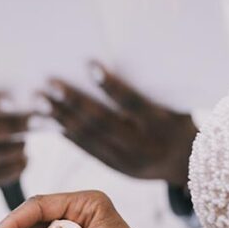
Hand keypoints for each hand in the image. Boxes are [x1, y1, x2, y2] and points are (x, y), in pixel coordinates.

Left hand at [44, 63, 197, 186]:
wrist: (189, 166)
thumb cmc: (180, 122)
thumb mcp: (176, 105)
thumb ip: (150, 89)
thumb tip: (117, 59)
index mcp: (163, 126)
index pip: (133, 103)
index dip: (111, 85)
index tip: (88, 64)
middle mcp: (144, 146)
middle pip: (103, 123)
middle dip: (73, 103)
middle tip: (48, 85)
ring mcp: (127, 161)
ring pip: (89, 138)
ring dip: (61, 119)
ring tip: (39, 102)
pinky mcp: (115, 168)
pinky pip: (86, 150)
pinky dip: (66, 134)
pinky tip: (48, 122)